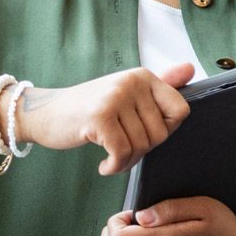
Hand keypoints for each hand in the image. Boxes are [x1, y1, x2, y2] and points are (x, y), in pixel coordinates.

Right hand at [14, 65, 193, 175]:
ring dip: (126, 161)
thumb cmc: (89, 110)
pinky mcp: (100, 117)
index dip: (165, 131)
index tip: (143, 132)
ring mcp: (115, 98)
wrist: (45, 114)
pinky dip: (114, 167)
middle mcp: (131, 82)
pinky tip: (104, 165)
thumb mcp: (126, 94)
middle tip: (120, 148)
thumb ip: (160, 84)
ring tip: (110, 156)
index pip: (180, 111)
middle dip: (142, 150)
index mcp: (143, 76)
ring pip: (141, 147)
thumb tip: (191, 68)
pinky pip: (123, 154)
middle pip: (160, 134)